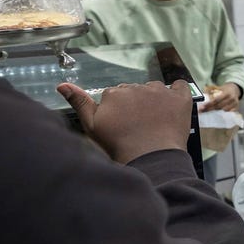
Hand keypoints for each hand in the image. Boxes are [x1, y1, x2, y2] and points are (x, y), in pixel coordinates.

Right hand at [57, 80, 193, 164]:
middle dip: (136, 105)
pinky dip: (178, 92)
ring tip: (154, 123)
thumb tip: (62, 84)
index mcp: (114, 93)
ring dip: (155, 100)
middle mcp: (137, 87)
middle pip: (135, 91)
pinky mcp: (180, 98)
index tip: (122, 125)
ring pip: (155, 90)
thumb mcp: (92, 126)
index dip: (119, 111)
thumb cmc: (119, 146)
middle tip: (137, 126)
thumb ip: (79, 103)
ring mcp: (160, 91)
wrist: (150, 159)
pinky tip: (173, 106)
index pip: (116, 95)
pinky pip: (180, 86)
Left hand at [201, 83, 240, 112]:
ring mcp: (235, 103)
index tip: (203, 107)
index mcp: (227, 93)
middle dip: (210, 109)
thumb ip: (213, 92)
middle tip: (202, 111)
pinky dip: (223, 113)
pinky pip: (229, 112)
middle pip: (219, 106)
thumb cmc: (225, 89)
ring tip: (209, 111)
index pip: (216, 100)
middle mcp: (231, 98)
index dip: (209, 104)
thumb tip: (203, 96)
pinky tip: (218, 114)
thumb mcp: (219, 88)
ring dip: (216, 111)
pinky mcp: (237, 107)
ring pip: (223, 110)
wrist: (235, 89)